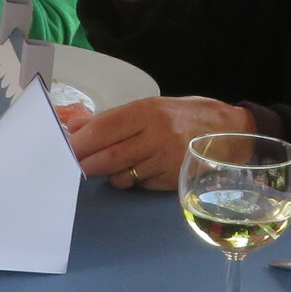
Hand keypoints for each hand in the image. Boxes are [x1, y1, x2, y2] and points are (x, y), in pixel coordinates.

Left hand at [67, 95, 254, 189]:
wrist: (230, 133)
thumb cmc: (186, 116)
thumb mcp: (152, 107)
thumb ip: (115, 118)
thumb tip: (75, 126)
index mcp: (147, 111)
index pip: (103, 129)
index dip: (79, 142)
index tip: (60, 148)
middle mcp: (156, 135)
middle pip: (108, 157)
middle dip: (85, 164)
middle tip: (71, 166)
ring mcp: (165, 160)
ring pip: (122, 175)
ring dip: (109, 173)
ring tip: (110, 165)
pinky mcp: (172, 180)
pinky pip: (139, 184)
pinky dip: (132, 180)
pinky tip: (139, 169)